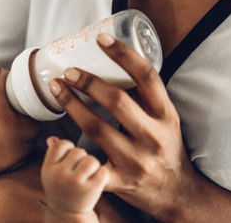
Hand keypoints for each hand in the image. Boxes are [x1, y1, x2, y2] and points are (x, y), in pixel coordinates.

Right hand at [41, 137, 108, 218]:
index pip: (61, 145)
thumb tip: (52, 138)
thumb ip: (53, 155)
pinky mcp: (91, 190)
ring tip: (88, 175)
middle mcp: (60, 175)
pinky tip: (95, 182)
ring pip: (91, 160)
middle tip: (79, 171)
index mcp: (48, 168)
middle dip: (82, 158)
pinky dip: (103, 175)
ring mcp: (75, 183)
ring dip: (93, 165)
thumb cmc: (61, 191)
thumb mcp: (52, 173)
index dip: (69, 147)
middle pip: (79, 151)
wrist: (67, 215)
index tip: (70, 156)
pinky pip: (103, 171)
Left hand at [48, 33, 194, 221]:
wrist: (175, 192)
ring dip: (72, 105)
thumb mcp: (166, 119)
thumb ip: (145, 97)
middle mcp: (153, 135)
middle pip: (117, 101)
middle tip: (69, 71)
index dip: (123, 54)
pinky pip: (89, 162)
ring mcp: (136, 159)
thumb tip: (114, 65)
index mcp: (166, 115)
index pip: (147, 77)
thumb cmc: (167, 148)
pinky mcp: (120, 180)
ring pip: (97, 128)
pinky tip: (54, 139)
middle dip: (89, 82)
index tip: (101, 38)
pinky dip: (69, 149)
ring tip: (57, 89)